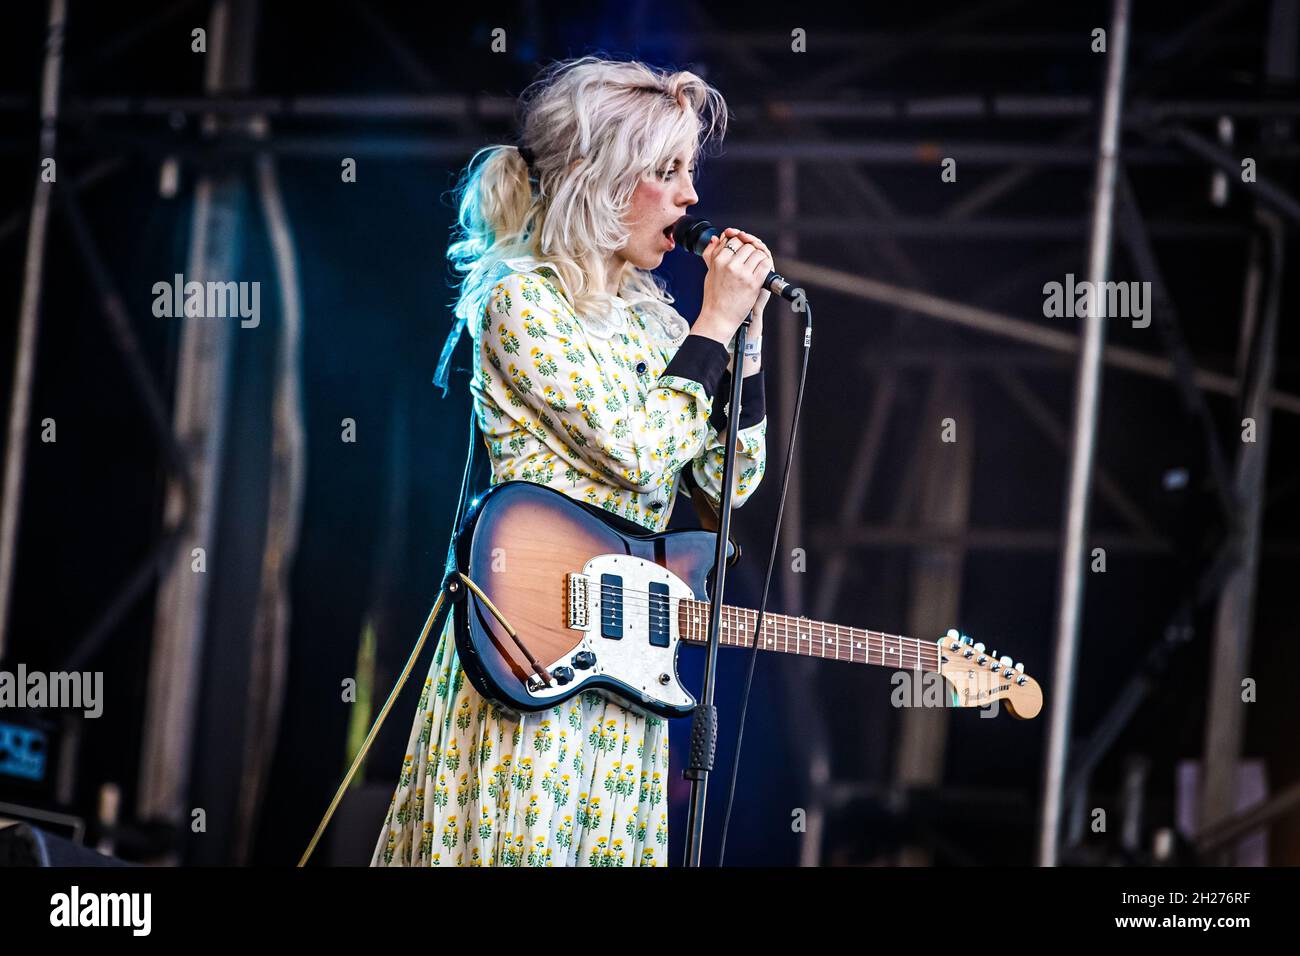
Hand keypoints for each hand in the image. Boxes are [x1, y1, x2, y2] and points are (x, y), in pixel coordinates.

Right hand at [694, 227, 773, 346]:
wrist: (718, 318)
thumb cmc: (713, 297)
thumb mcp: (709, 272)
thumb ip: (711, 254)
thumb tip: (715, 239)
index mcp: (718, 260)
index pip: (733, 240)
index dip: (739, 244)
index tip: (740, 251)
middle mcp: (730, 265)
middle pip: (747, 245)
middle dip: (750, 250)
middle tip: (749, 260)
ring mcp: (742, 273)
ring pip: (757, 253)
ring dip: (759, 258)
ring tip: (754, 266)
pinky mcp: (752, 283)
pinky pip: (765, 264)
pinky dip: (765, 265)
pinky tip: (761, 271)